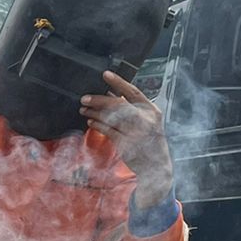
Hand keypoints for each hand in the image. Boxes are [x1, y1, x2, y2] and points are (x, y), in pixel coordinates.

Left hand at [82, 72, 173, 189]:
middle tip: (84, 98)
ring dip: (94, 113)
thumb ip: (132, 108)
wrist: (156, 165)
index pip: (133, 92)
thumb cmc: (149, 141)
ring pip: (110, 117)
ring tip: (84, 110)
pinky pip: (107, 131)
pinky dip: (97, 125)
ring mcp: (135, 132)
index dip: (119, 82)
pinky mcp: (126, 143)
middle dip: (99, 100)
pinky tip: (90, 122)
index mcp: (152, 110)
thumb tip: (110, 93)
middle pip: (118, 104)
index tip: (105, 74)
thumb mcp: (147, 121)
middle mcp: (145, 120)